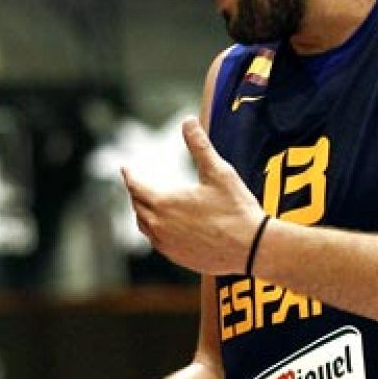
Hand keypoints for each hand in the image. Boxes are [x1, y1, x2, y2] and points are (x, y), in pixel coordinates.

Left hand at [122, 116, 264, 275]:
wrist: (252, 248)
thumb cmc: (236, 209)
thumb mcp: (218, 172)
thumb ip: (200, 145)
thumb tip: (188, 120)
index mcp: (164, 203)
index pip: (136, 187)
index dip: (130, 175)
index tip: (125, 168)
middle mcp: (159, 226)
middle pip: (138, 206)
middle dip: (137, 193)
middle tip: (137, 184)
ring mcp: (167, 245)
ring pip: (145, 226)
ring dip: (144, 213)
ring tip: (147, 205)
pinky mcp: (178, 258)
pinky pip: (158, 242)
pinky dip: (156, 231)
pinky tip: (165, 227)